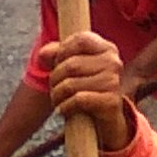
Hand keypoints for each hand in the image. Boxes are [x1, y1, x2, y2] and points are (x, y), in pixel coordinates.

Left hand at [43, 29, 132, 150]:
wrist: (107, 117)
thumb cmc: (87, 87)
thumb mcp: (73, 67)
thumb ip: (57, 54)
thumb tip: (43, 53)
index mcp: (107, 48)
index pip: (80, 40)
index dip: (62, 51)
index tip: (57, 63)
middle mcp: (113, 62)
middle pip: (71, 65)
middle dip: (55, 78)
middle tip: (54, 87)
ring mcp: (114, 82)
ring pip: (71, 84)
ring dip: (57, 95)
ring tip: (57, 99)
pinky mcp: (110, 101)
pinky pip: (78, 100)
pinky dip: (65, 106)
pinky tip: (64, 109)